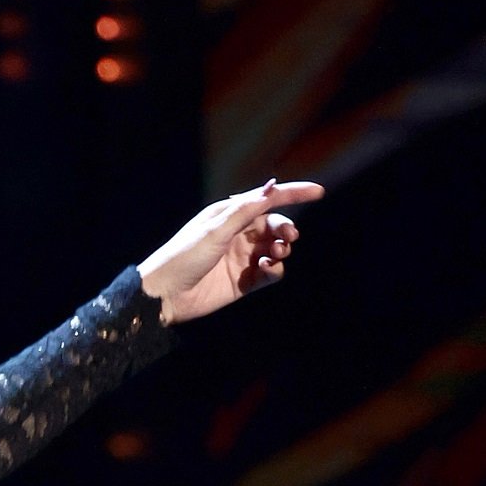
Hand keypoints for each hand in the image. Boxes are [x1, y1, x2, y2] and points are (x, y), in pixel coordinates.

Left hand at [137, 178, 324, 324]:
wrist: (165, 294)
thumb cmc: (183, 256)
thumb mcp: (215, 229)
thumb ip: (244, 211)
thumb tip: (271, 190)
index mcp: (228, 215)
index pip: (266, 200)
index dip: (293, 194)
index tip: (319, 192)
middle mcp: (237, 234)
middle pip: (275, 225)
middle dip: (286, 228)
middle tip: (287, 237)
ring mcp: (242, 258)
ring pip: (277, 248)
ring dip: (282, 248)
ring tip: (274, 254)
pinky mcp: (245, 281)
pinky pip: (272, 272)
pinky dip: (276, 269)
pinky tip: (266, 269)